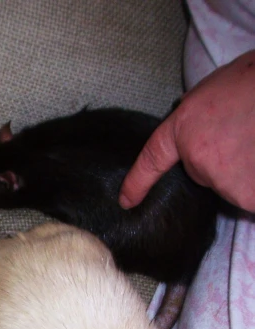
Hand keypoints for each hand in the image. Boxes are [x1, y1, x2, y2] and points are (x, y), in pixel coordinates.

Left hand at [119, 50, 254, 212]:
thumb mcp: (218, 88)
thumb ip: (200, 118)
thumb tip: (199, 130)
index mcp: (186, 127)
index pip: (153, 159)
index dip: (138, 182)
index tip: (126, 201)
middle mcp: (197, 156)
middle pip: (206, 173)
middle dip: (225, 161)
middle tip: (247, 135)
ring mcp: (222, 177)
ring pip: (232, 186)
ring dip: (247, 171)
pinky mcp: (246, 193)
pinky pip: (250, 197)